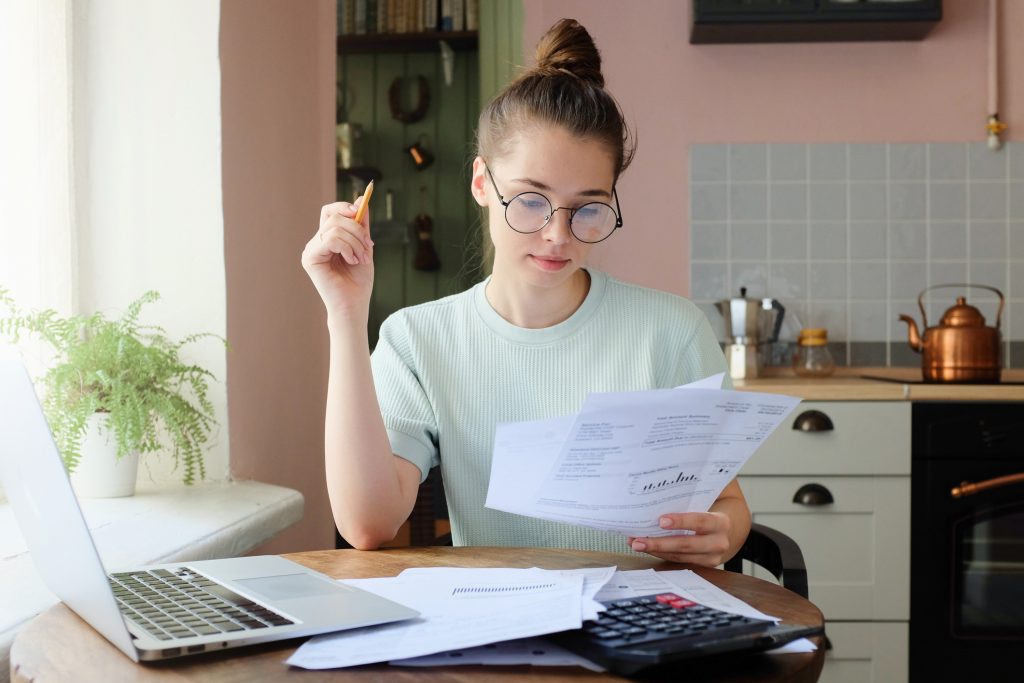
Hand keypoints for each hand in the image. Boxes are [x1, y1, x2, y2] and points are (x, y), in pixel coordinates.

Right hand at [301, 197, 374, 316]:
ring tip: (361, 258)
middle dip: (357, 229)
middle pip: (334, 217)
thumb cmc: (359, 281)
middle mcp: (316, 242)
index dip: (344, 207)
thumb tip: (360, 200)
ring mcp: (311, 250)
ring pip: (334, 228)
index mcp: (327, 239)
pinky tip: (352, 261)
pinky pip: (330, 239)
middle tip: (368, 246)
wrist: (355, 304)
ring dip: (355, 241)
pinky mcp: (310, 258)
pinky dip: (347, 248)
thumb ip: (361, 225)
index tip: (360, 213)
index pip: (330, 211)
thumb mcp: (364, 247)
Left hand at [628, 512, 731, 566]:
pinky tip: (647, 548)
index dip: (681, 521)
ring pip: (679, 556)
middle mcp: (719, 543)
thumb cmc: (708, 515)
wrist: (725, 532)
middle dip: (659, 543)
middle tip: (638, 540)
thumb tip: (653, 505)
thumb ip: (686, 507)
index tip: (661, 521)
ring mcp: (712, 558)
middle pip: (686, 544)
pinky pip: (677, 561)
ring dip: (655, 550)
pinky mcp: (702, 567)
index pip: (700, 521)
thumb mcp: (704, 507)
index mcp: (721, 523)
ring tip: (636, 544)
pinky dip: (660, 554)